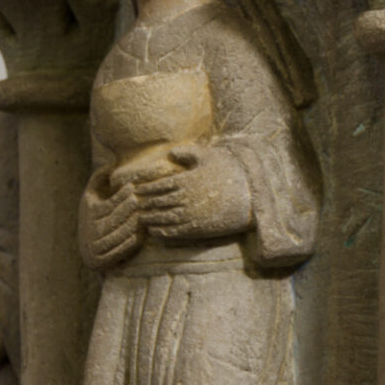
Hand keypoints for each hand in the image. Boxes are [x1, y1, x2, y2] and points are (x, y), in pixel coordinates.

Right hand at [81, 171, 142, 268]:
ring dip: (134, 224)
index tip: (133, 188)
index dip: (121, 195)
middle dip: (130, 209)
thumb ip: (99, 179)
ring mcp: (96, 246)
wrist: (87, 249)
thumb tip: (111, 162)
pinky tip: (142, 232)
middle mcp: (90, 231)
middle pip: (115, 218)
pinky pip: (121, 249)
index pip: (108, 204)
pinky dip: (132, 241)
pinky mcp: (102, 260)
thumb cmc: (94, 215)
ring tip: (145, 215)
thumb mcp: (92, 196)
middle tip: (143, 201)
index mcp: (89, 214)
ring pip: (120, 233)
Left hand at [133, 146, 252, 240]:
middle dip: (143, 204)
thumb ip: (189, 153)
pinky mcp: (197, 228)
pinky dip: (160, 232)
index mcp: (186, 180)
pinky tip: (155, 231)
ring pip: (161, 218)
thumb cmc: (232, 172)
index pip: (157, 186)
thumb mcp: (212, 156)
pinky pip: (173, 232)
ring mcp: (190, 215)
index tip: (135, 191)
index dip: (144, 189)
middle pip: (156, 202)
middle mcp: (185, 198)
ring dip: (149, 219)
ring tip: (140, 218)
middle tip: (132, 206)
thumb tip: (171, 152)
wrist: (251, 196)